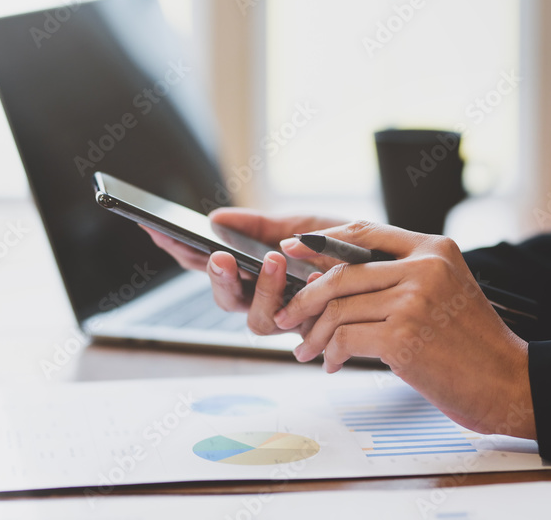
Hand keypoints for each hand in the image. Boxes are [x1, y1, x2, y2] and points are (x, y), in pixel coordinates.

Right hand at [142, 208, 344, 335]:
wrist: (392, 264)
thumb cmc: (341, 245)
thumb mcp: (298, 224)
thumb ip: (258, 225)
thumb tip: (215, 218)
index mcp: (249, 274)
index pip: (203, 264)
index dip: (178, 250)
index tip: (157, 229)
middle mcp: (261, 302)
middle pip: (224, 299)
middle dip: (218, 277)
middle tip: (221, 256)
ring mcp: (286, 319)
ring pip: (255, 320)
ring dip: (261, 289)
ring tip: (272, 259)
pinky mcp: (314, 332)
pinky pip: (298, 325)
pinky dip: (300, 300)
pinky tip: (305, 279)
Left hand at [274, 221, 534, 438]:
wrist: (508, 382)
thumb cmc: (472, 344)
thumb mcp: (443, 292)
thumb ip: (400, 277)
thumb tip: (334, 277)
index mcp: (434, 250)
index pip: (364, 233)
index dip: (321, 240)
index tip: (292, 248)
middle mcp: (424, 268)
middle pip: (341, 273)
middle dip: (305, 297)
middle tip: (286, 316)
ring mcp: (413, 301)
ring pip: (338, 309)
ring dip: (314, 334)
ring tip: (306, 351)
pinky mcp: (403, 336)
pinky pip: (345, 339)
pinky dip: (331, 353)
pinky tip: (333, 365)